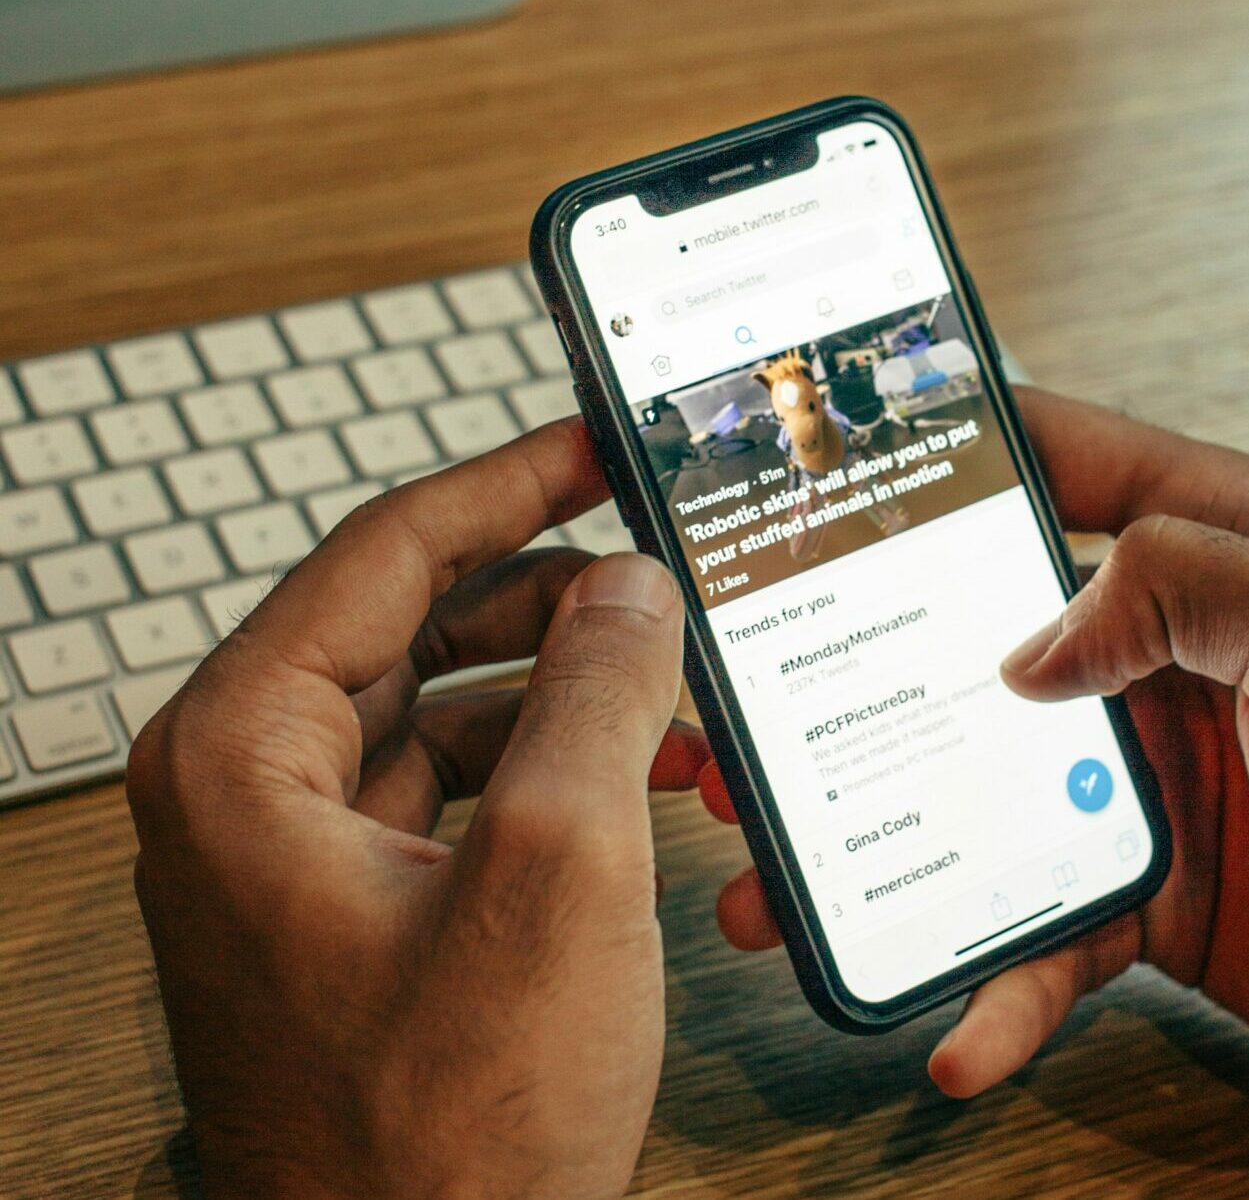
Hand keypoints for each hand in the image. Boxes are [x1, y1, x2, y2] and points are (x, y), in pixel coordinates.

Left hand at [127, 420, 704, 1199]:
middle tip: (661, 567)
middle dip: (557, 595)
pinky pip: (466, 780)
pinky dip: (557, 761)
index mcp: (247, 755)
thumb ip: (599, 693)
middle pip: (421, 619)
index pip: (386, 550)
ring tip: (677, 686)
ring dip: (570, 684)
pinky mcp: (365, 902)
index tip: (594, 442)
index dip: (508, 481)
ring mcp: (306, 850)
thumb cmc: (447, 1142)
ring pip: (453, 699)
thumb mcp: (559, 874)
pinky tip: (646, 774)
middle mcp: (255, 789)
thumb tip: (632, 588)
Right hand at [710, 390, 1248, 1139]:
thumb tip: (1037, 634)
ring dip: (884, 831)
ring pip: (980, 784)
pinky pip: (1045, 921)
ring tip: (789, 874)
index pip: (1060, 461)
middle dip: (857, 670)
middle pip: (979, 637)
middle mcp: (1169, 652)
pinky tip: (961, 1019)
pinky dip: (995, 973)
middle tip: (751, 707)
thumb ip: (1190, 584)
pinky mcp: (1155, 885)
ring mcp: (1152, 773)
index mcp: (1218, 554)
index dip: (951, 450)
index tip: (835, 467)